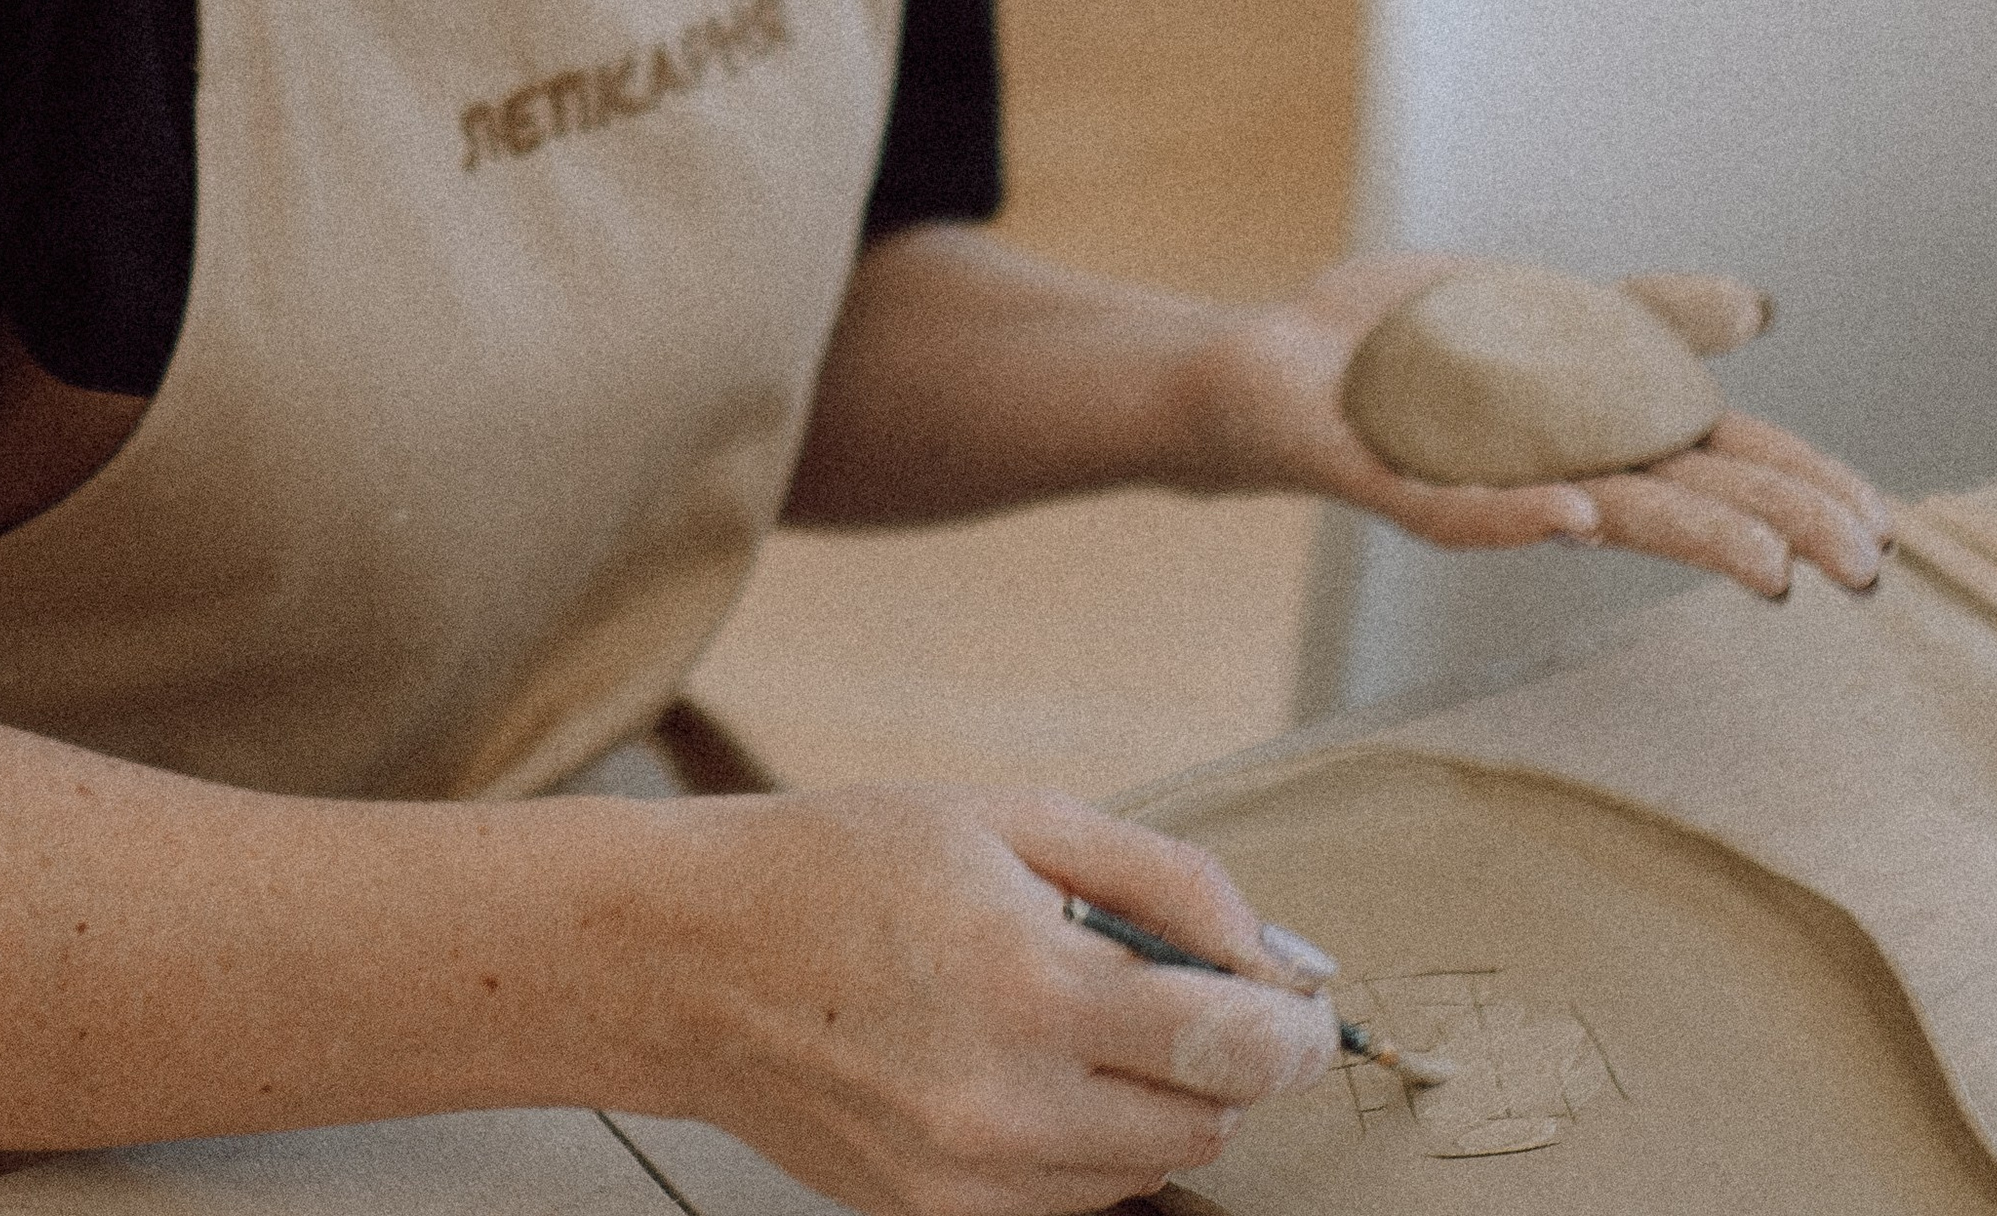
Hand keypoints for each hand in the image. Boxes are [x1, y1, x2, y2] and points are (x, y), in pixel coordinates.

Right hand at [649, 783, 1334, 1215]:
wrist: (692, 961)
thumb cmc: (840, 867)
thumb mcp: (1011, 818)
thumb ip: (1162, 879)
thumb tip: (1268, 950)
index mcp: (1028, 986)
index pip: (1227, 1049)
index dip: (1293, 1031)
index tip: (1304, 1010)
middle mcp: (1006, 1107)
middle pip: (1204, 1126)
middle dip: (1224, 1063)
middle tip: (1185, 993)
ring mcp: (969, 1184)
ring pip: (1144, 1173)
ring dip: (1153, 1103)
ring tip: (1081, 1017)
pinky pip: (1071, 1201)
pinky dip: (1086, 1142)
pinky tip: (1032, 1067)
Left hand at [1189, 253, 1895, 598]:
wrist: (1270, 367)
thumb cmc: (1404, 348)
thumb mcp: (1538, 309)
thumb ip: (1645, 317)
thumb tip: (1760, 309)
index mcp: (1590, 425)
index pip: (1715, 457)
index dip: (1795, 483)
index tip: (1878, 521)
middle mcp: (1549, 465)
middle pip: (1680, 498)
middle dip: (1773, 528)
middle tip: (1858, 568)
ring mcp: (1478, 483)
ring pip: (1595, 517)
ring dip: (1680, 540)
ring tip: (1765, 568)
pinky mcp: (1395, 484)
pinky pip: (1461, 512)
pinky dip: (1513, 515)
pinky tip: (1571, 516)